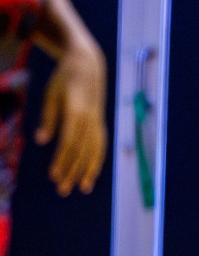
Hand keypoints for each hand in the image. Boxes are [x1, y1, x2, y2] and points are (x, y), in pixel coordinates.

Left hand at [34, 43, 106, 196]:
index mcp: (77, 112)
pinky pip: (100, 146)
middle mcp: (91, 120)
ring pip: (95, 151)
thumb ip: (48, 118)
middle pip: (82, 151)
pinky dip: (96, 161)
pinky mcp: (100, 123)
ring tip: (81, 188)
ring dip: (87, 171)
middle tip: (62, 189)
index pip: (69, 142)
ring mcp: (98, 122)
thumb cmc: (64, 79)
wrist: (89, 65)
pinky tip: (90, 174)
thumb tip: (41, 141)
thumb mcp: (52, 95)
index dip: (62, 160)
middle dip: (72, 171)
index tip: (53, 175)